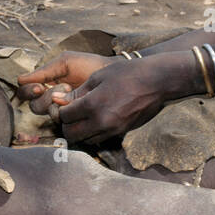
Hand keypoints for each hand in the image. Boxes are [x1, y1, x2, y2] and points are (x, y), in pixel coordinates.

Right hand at [18, 52, 111, 113]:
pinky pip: (60, 120)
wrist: (110, 74)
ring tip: (70, 91)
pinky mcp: (72, 117)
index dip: (29, 91)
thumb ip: (44, 71)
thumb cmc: (88, 65)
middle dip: (44, 98)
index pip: (25, 90)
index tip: (40, 87)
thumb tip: (20, 80)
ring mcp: (61, 108)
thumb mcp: (65, 63)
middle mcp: (50, 97)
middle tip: (60, 89)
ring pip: (46, 113)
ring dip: (56, 103)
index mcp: (45, 82)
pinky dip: (65, 111)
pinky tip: (76, 102)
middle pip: (33, 105)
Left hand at [56, 54, 189, 144]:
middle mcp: (101, 121)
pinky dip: (93, 133)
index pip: (65, 117)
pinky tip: (97, 120)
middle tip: (71, 114)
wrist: (156, 82)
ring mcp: (112, 130)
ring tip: (83, 117)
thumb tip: (57, 99)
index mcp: (93, 104)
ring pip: (85, 140)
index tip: (65, 103)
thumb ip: (77, 92)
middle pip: (71, 134)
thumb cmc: (127, 73)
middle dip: (67, 125)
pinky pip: (99, 139)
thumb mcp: (98, 77)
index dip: (61, 110)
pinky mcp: (121, 133)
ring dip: (80, 131)